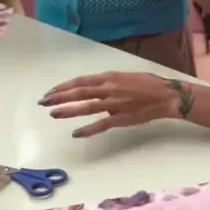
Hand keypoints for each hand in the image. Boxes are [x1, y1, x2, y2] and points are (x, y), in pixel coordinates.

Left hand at [38, 72, 184, 136]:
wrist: (165, 95)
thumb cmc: (147, 83)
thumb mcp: (124, 76)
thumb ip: (108, 83)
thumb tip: (94, 89)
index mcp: (110, 77)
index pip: (81, 81)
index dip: (64, 86)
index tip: (51, 91)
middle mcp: (109, 88)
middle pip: (80, 92)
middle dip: (59, 96)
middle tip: (44, 101)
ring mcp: (114, 104)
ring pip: (86, 107)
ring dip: (68, 110)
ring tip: (53, 113)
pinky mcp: (121, 118)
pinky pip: (101, 124)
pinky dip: (88, 129)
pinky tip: (76, 133)